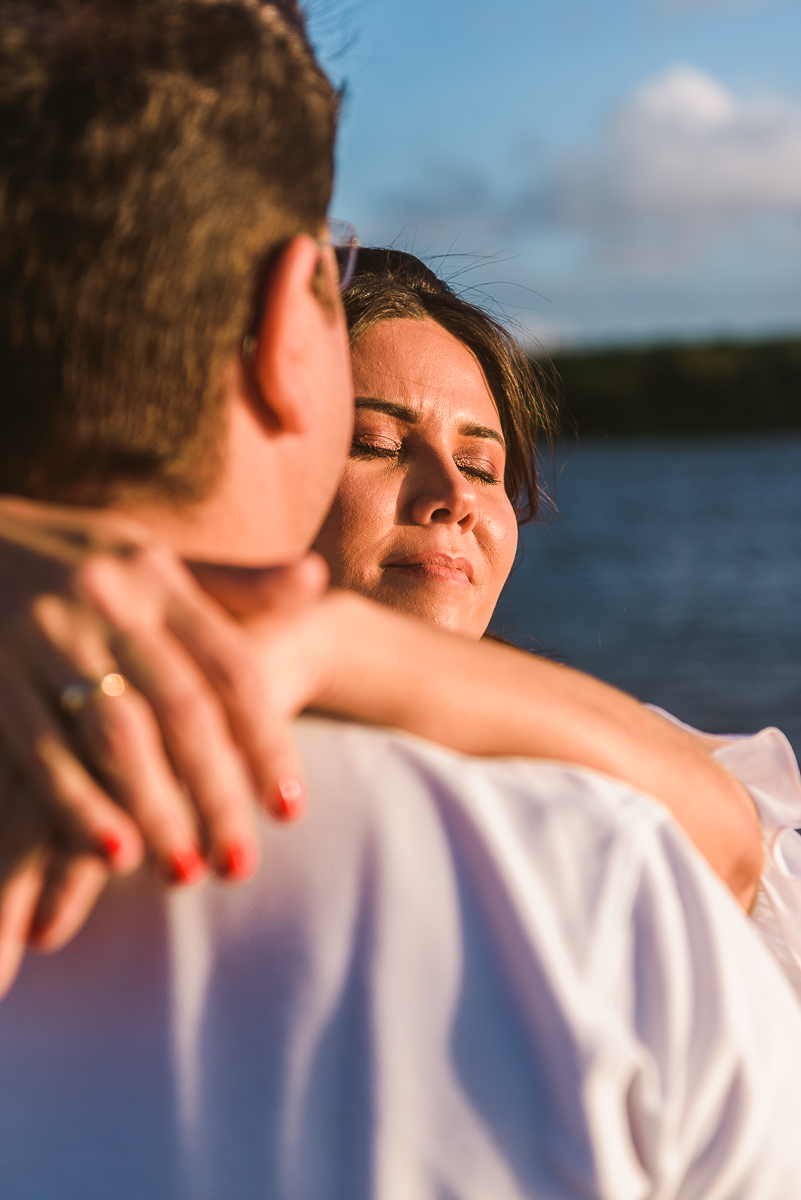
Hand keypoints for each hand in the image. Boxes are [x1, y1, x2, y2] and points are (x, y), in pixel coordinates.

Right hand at [0, 498, 327, 995]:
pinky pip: (43, 750)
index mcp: (155, 575)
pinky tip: (113, 854)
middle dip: (218, 793)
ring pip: (118, 737)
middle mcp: (106, 603)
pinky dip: (79, 805)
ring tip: (187, 872)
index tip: (289, 810)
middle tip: (243, 866)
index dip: (266, 742)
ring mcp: (46, 638)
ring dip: (157, 811)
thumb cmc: (70, 555)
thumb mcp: (149, 553)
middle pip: (183, 711)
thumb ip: (231, 580)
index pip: (229, 669)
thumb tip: (315, 578)